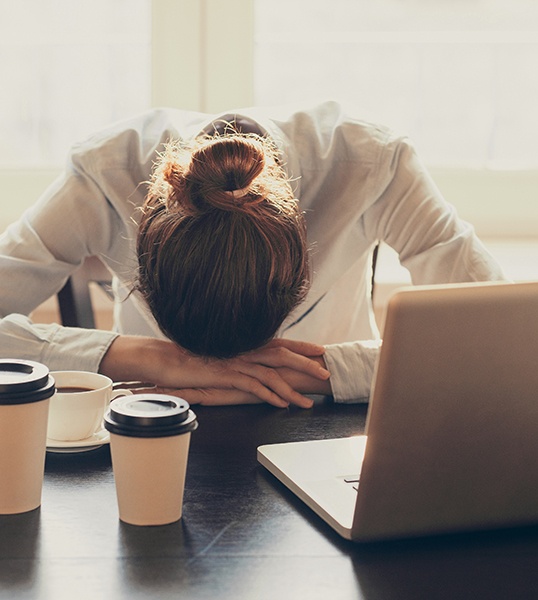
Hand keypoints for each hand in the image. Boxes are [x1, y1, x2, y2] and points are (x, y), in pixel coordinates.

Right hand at [100, 336, 330, 408]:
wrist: (164, 359)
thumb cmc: (191, 359)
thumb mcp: (220, 357)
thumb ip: (237, 359)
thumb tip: (252, 365)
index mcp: (244, 344)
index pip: (279, 342)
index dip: (301, 346)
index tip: (320, 350)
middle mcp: (243, 349)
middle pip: (282, 354)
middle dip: (307, 363)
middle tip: (327, 372)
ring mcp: (235, 361)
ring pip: (271, 373)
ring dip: (293, 388)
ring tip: (309, 401)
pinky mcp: (225, 374)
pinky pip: (253, 385)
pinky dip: (270, 395)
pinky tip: (282, 404)